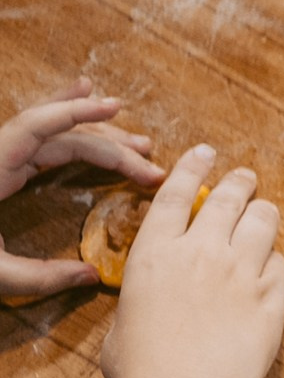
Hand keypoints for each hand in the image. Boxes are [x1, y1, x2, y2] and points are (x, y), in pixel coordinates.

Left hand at [0, 79, 166, 299]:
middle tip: (150, 162)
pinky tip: (84, 100)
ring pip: (53, 137)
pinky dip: (65, 125)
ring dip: (97, 137)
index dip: (77, 113)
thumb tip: (90, 277)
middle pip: (59, 136)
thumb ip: (38, 276)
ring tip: (139, 146)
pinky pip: (38, 141)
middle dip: (108, 144)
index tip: (116, 107)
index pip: (39, 128)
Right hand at [101, 146, 283, 377]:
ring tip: (263, 213)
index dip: (192, 168)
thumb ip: (144, 300)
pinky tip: (268, 268)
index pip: (175, 194)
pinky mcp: (274, 295)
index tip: (205, 153)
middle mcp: (202, 252)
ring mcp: (242, 271)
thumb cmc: (143, 371)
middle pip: (228, 198)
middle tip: (244, 177)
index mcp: (156, 254)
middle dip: (238, 181)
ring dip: (262, 212)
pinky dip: (273, 261)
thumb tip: (152, 302)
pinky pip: (279, 264)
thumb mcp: (123, 325)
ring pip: (263, 220)